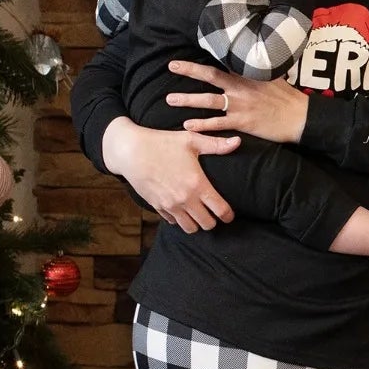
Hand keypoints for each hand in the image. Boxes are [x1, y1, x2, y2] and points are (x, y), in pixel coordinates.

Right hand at [100, 115, 238, 231]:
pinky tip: (181, 209)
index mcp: (197, 184)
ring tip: (198, 213)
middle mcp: (185, 199)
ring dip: (196, 223)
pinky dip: (179, 219)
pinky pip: (173, 221)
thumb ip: (216, 144)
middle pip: (207, 224)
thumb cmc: (162, 143)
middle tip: (213, 213)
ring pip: (190, 228)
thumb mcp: (191, 140)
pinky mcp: (157, 206)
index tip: (229, 215)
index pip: (220, 210)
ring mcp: (170, 205)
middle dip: (213, 221)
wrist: (130, 151)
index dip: (228, 215)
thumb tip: (237, 141)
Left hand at [168, 59, 308, 142]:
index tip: (193, 46)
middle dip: (189, 70)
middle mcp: (240, 87)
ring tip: (170, 99)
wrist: (300, 117)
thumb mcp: (274, 75)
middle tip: (171, 66)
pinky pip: (217, 124)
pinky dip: (202, 125)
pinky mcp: (242, 122)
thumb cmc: (288, 97)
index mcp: (247, 74)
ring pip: (208, 101)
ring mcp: (240, 105)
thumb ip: (258, 68)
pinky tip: (187, 125)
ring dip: (188, 100)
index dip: (208, 53)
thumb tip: (253, 56)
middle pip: (210, 76)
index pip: (223, 60)